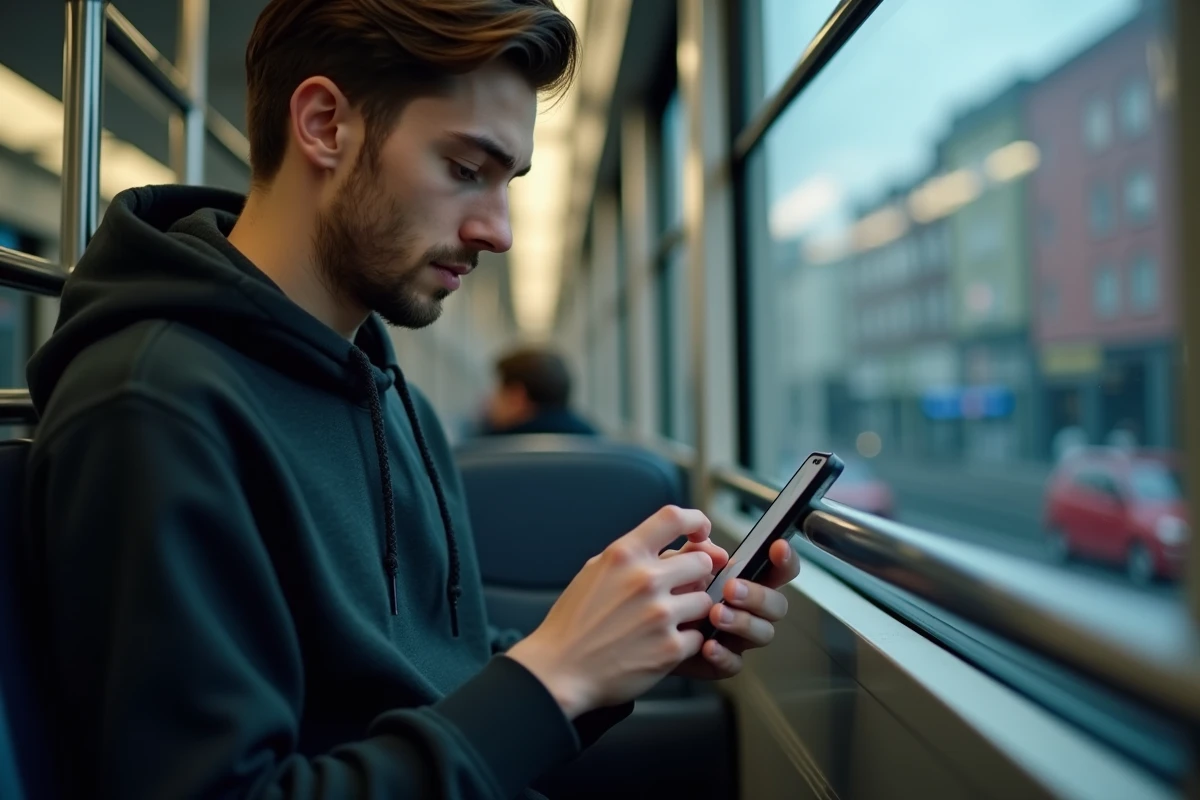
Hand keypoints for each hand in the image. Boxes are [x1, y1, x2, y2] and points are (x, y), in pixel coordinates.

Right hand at [506, 506, 716, 718]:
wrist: (559, 670)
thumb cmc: (576, 621)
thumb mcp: (596, 571)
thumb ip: (634, 556)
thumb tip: (679, 547)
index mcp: (624, 554)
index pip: (674, 517)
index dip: (696, 521)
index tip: (700, 534)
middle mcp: (644, 579)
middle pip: (702, 561)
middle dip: (696, 575)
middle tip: (679, 590)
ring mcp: (659, 614)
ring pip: (705, 600)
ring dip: (692, 610)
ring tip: (667, 621)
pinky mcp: (669, 648)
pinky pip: (698, 636)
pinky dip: (685, 642)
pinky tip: (661, 645)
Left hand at [670, 539, 798, 680]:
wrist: (636, 627)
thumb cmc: (663, 591)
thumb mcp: (673, 563)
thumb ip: (693, 553)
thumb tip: (717, 553)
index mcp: (744, 580)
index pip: (776, 570)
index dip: (784, 560)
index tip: (776, 547)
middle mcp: (748, 609)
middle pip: (777, 605)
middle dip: (758, 595)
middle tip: (730, 588)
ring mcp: (739, 637)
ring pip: (763, 634)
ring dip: (743, 622)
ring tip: (716, 614)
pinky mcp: (723, 662)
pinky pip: (735, 663)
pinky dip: (724, 654)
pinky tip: (708, 645)